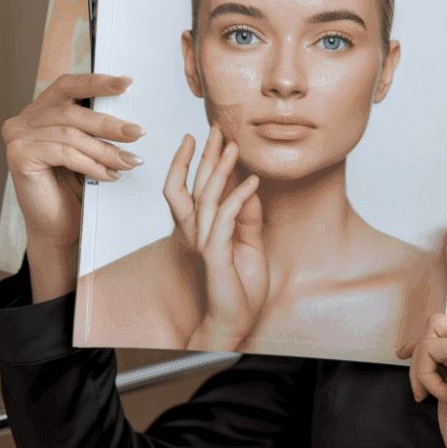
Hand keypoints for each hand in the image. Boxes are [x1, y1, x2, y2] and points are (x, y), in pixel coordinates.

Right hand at [2, 73, 143, 299]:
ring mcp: (17, 136)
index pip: (68, 86)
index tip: (127, 83)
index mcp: (40, 111)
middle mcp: (23, 120)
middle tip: (138, 133)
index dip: (97, 82)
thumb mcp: (88, 151)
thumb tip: (131, 117)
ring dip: (106, 150)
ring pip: (71, 134)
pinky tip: (110, 176)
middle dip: (110, 123)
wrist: (57, 227)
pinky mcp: (19, 155)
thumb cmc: (74, 189)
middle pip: (73, 112)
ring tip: (130, 162)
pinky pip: (64, 153)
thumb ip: (96, 129)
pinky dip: (92, 164)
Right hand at [163, 126, 267, 351]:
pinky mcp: (215, 254)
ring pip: (207, 197)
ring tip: (234, 146)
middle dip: (205, 154)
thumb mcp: (249, 244)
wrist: (235, 320)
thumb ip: (248, 217)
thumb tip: (250, 187)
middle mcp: (198, 232)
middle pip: (195, 185)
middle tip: (217, 127)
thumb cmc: (239, 287)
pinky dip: (239, 197)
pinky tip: (253, 181)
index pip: (194, 188)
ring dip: (221, 169)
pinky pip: (226, 218)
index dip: (196, 161)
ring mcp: (204, 242)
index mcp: (203, 229)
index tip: (206, 135)